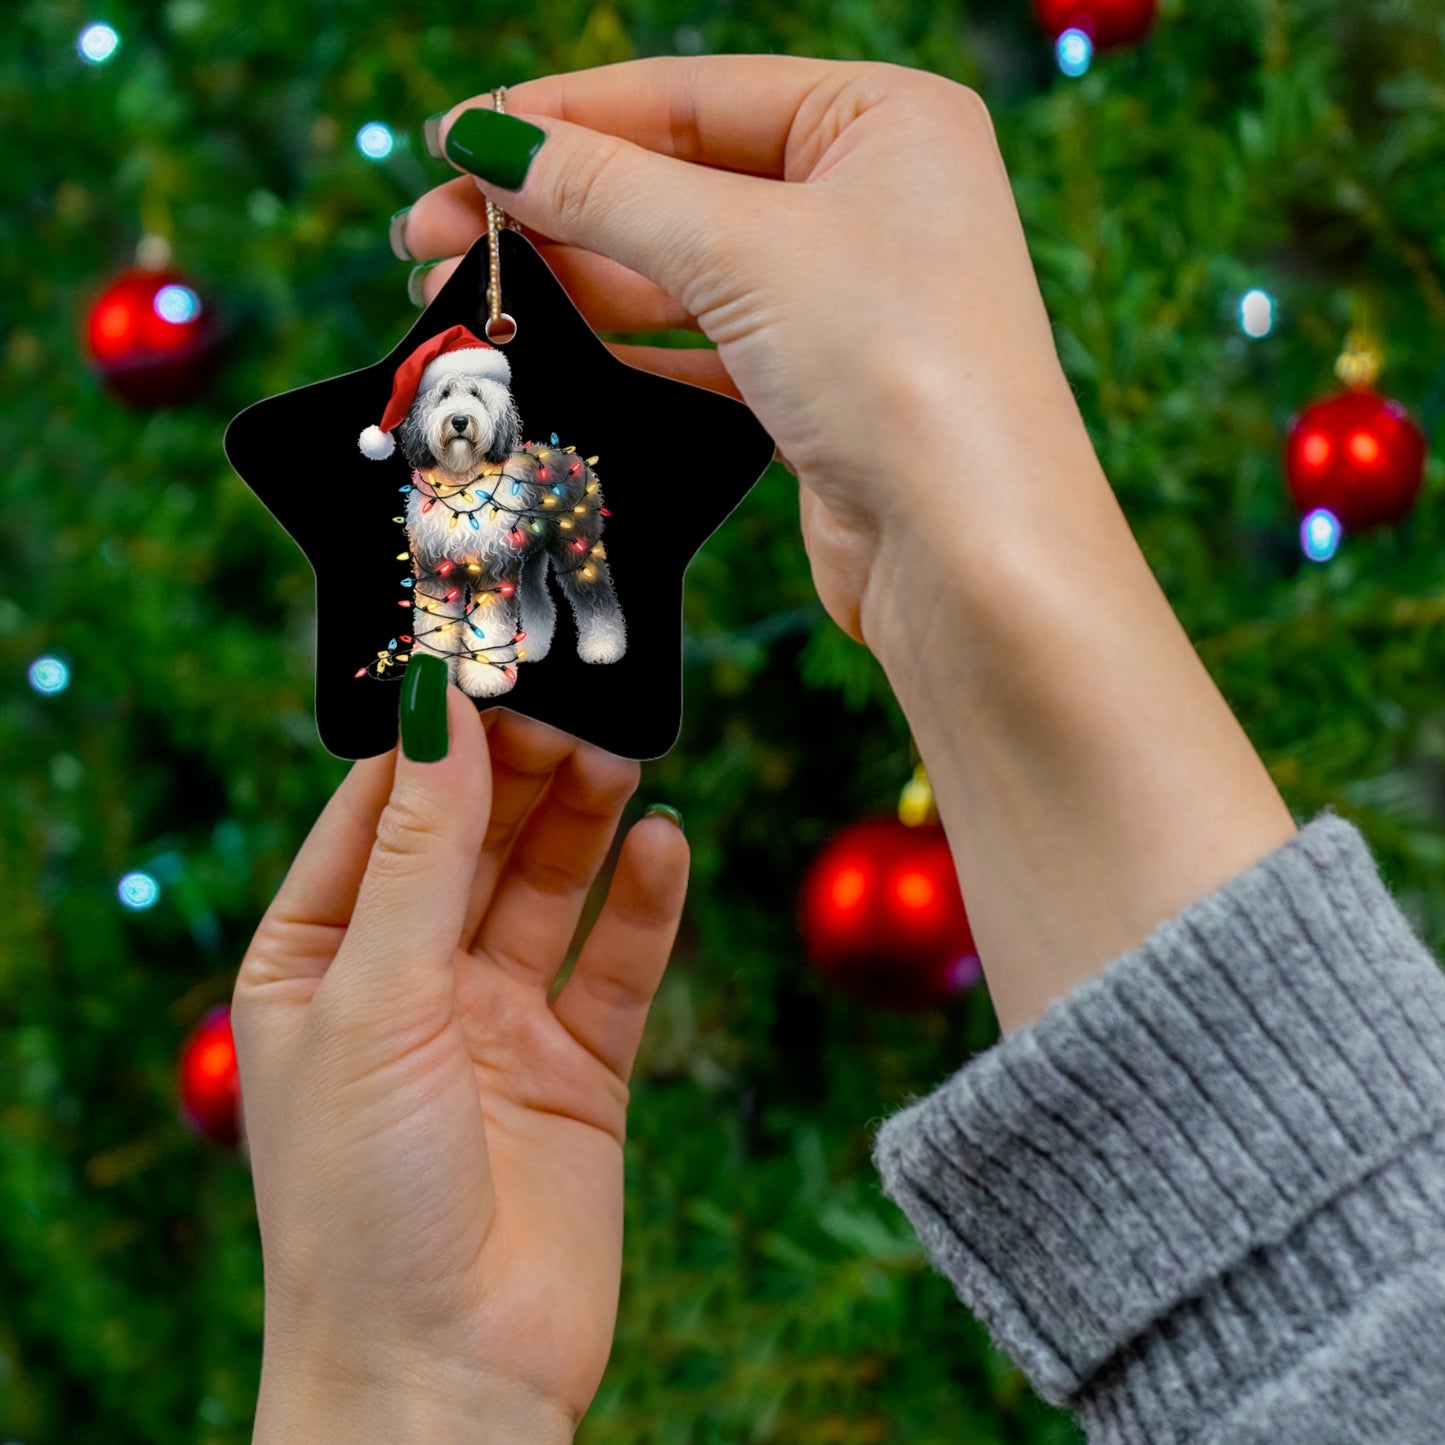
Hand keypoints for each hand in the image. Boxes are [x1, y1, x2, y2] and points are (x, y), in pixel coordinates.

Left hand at [233, 694, 687, 1442]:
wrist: (446, 1378)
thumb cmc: (361, 1202)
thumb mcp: (373, 1000)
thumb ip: (417, 852)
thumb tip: (436, 707)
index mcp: (318, 960)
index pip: (377, 813)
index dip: (431, 738)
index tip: (484, 658)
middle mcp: (408, 982)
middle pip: (472, 839)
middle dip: (519, 770)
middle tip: (575, 701)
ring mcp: (497, 1023)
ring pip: (548, 887)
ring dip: (584, 820)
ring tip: (622, 754)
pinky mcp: (578, 1068)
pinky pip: (616, 964)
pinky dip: (644, 903)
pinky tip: (666, 844)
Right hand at [401, 56, 1083, 642]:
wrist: (970, 553)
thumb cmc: (896, 366)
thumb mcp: (743, 249)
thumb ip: (609, 190)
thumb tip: (489, 141)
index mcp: (883, 119)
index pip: (690, 95)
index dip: (564, 116)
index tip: (454, 140)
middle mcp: (872, 198)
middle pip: (679, 180)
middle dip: (554, 204)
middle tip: (429, 231)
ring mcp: (848, 298)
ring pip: (685, 268)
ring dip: (579, 277)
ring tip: (468, 287)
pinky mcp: (822, 387)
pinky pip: (705, 346)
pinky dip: (629, 347)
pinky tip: (553, 347)